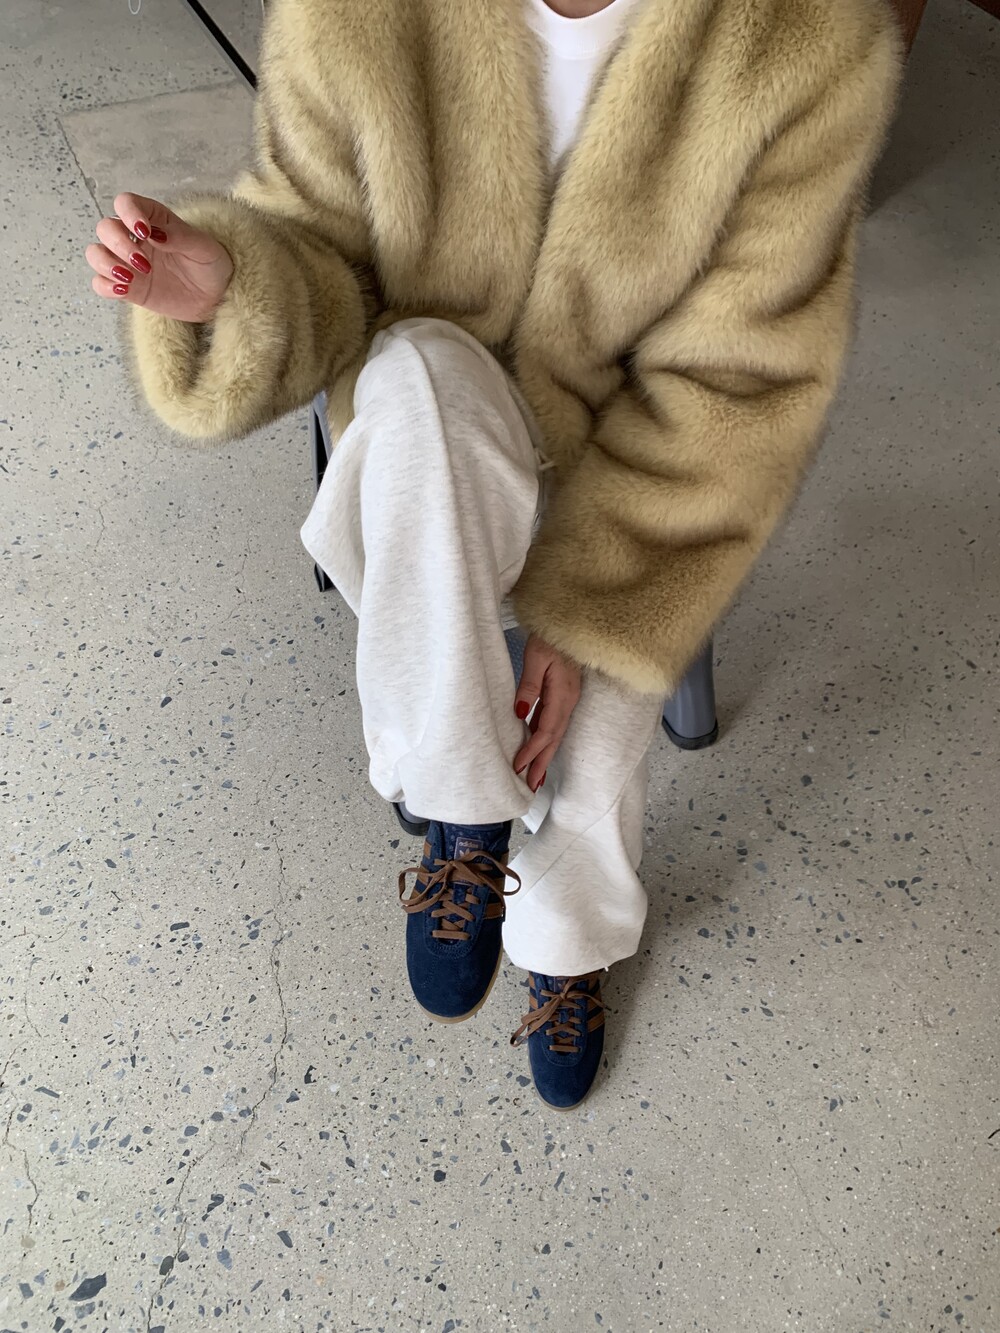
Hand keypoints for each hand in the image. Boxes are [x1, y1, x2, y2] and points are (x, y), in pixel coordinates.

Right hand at [85, 191, 233, 322]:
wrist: (215, 297)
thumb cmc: (211, 266)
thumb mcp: (204, 248)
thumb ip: (180, 237)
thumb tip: (155, 234)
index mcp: (154, 219)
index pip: (126, 203)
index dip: (128, 213)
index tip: (144, 233)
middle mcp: (135, 238)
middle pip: (105, 227)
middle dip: (118, 244)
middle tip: (145, 264)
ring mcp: (128, 263)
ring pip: (96, 253)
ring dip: (106, 263)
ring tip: (130, 278)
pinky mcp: (128, 287)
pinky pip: (100, 283)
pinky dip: (105, 286)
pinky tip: (123, 290)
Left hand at [512, 633, 581, 791]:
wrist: (570, 620)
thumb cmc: (552, 635)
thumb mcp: (537, 656)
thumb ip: (529, 685)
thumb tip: (520, 713)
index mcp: (563, 694)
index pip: (546, 731)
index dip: (532, 751)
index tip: (518, 767)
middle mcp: (568, 701)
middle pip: (553, 739)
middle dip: (541, 763)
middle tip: (530, 787)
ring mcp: (568, 699)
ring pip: (555, 734)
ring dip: (544, 756)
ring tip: (535, 777)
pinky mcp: (564, 695)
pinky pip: (554, 723)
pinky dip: (546, 740)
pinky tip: (538, 749)